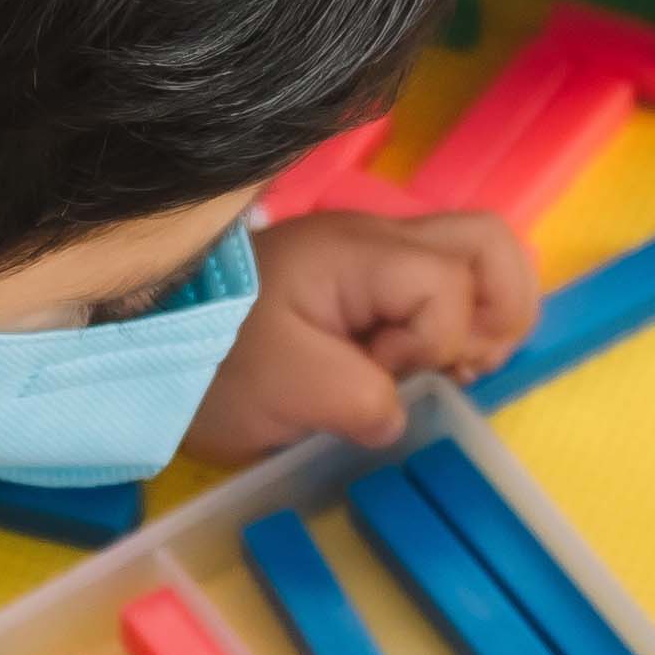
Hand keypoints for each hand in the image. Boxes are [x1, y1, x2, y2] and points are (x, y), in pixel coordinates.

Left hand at [182, 210, 539, 459]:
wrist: (153, 348)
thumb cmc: (215, 362)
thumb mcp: (285, 391)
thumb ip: (361, 400)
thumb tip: (400, 414)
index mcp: (358, 254)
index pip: (447, 283)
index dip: (434, 340)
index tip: (380, 372)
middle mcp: (379, 240)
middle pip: (490, 242)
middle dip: (501, 311)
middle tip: (464, 368)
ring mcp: (376, 257)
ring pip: (477, 259)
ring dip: (484, 319)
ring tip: (448, 371)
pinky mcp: (366, 283)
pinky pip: (443, 286)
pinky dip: (454, 326)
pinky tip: (422, 369)